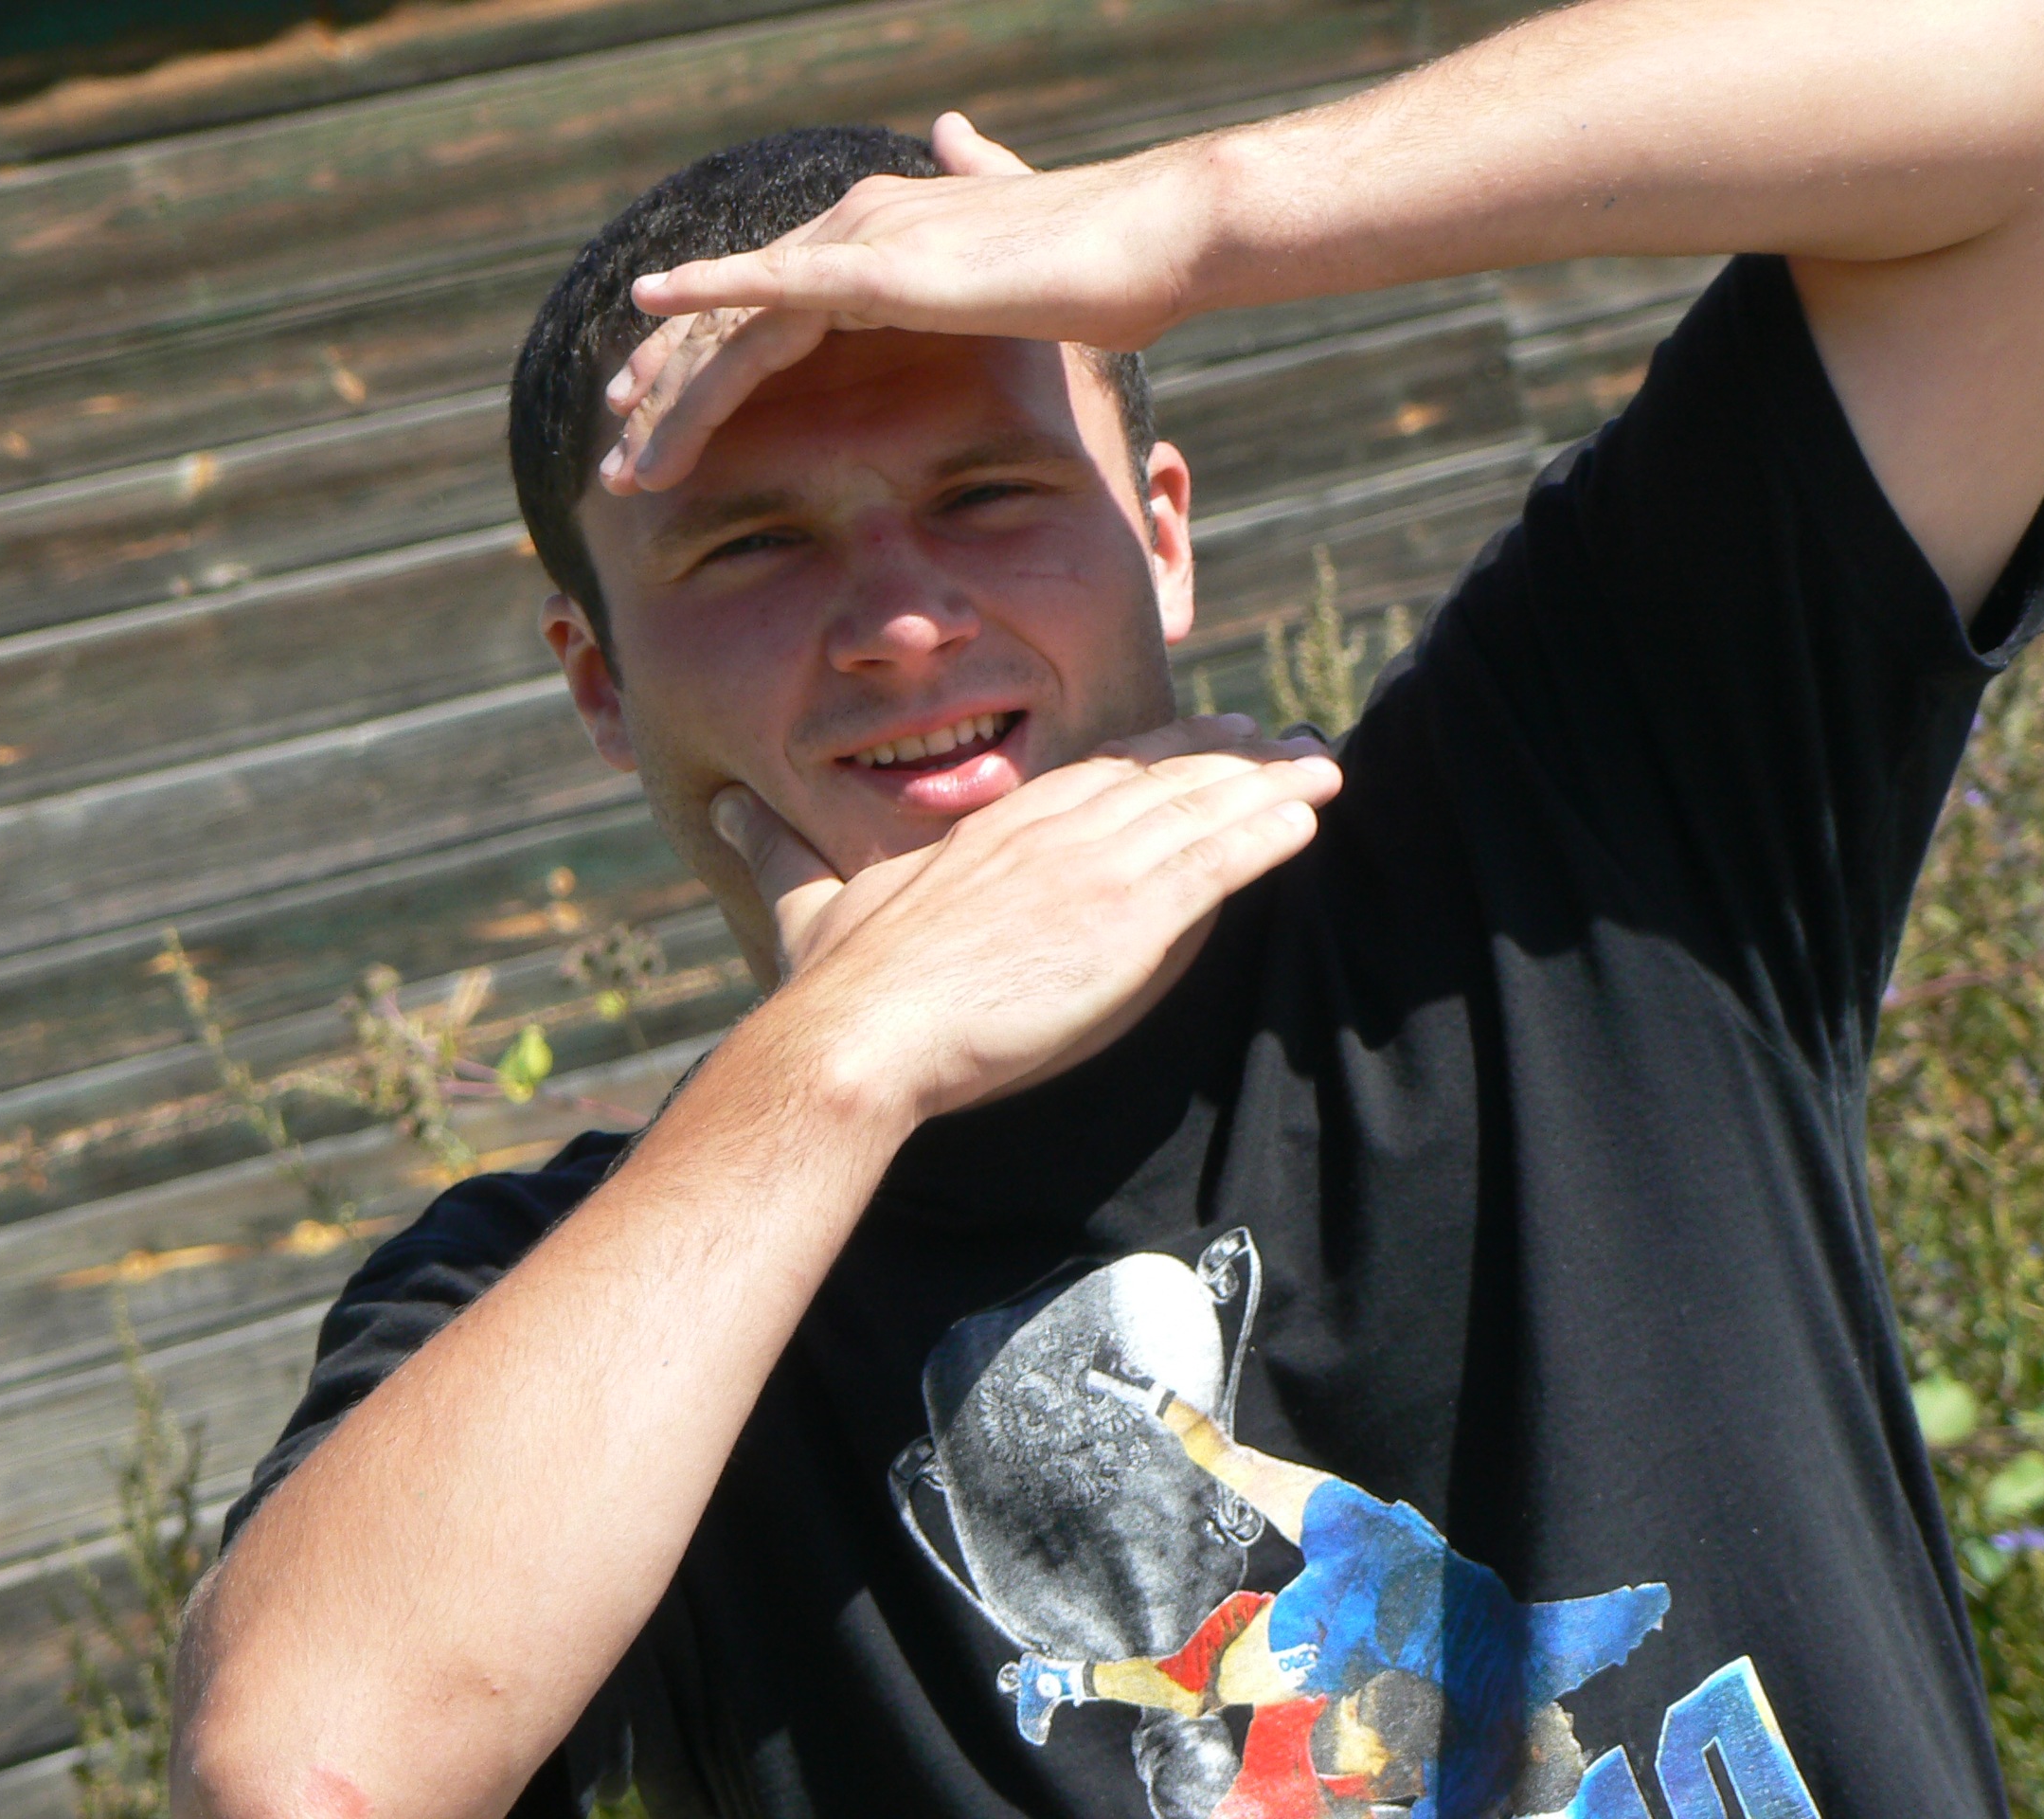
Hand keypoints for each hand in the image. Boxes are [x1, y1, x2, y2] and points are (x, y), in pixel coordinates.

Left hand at [599, 112, 1210, 494]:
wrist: (1155, 239)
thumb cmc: (1101, 258)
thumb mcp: (1016, 233)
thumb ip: (975, 186)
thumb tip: (955, 132)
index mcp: (871, 237)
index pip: (757, 314)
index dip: (699, 370)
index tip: (657, 424)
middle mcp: (849, 228)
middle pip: (727, 324)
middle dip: (667, 400)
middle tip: (620, 464)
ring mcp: (860, 240)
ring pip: (735, 327)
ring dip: (676, 400)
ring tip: (631, 462)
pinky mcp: (881, 265)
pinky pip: (771, 290)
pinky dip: (706, 300)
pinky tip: (652, 316)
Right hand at [709, 715, 1338, 1122]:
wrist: (859, 1037)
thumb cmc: (833, 983)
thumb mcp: (805, 900)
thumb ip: (778, 849)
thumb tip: (722, 808)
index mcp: (992, 827)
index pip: (1094, 774)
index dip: (1154, 755)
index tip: (1197, 740)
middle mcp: (1050, 830)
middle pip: (1160, 776)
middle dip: (1229, 756)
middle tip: (1283, 739)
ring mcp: (1093, 871)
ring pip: (1201, 810)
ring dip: (1269, 784)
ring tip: (1321, 765)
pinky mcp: (1128, 922)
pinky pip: (1217, 863)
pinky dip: (1265, 833)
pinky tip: (1307, 817)